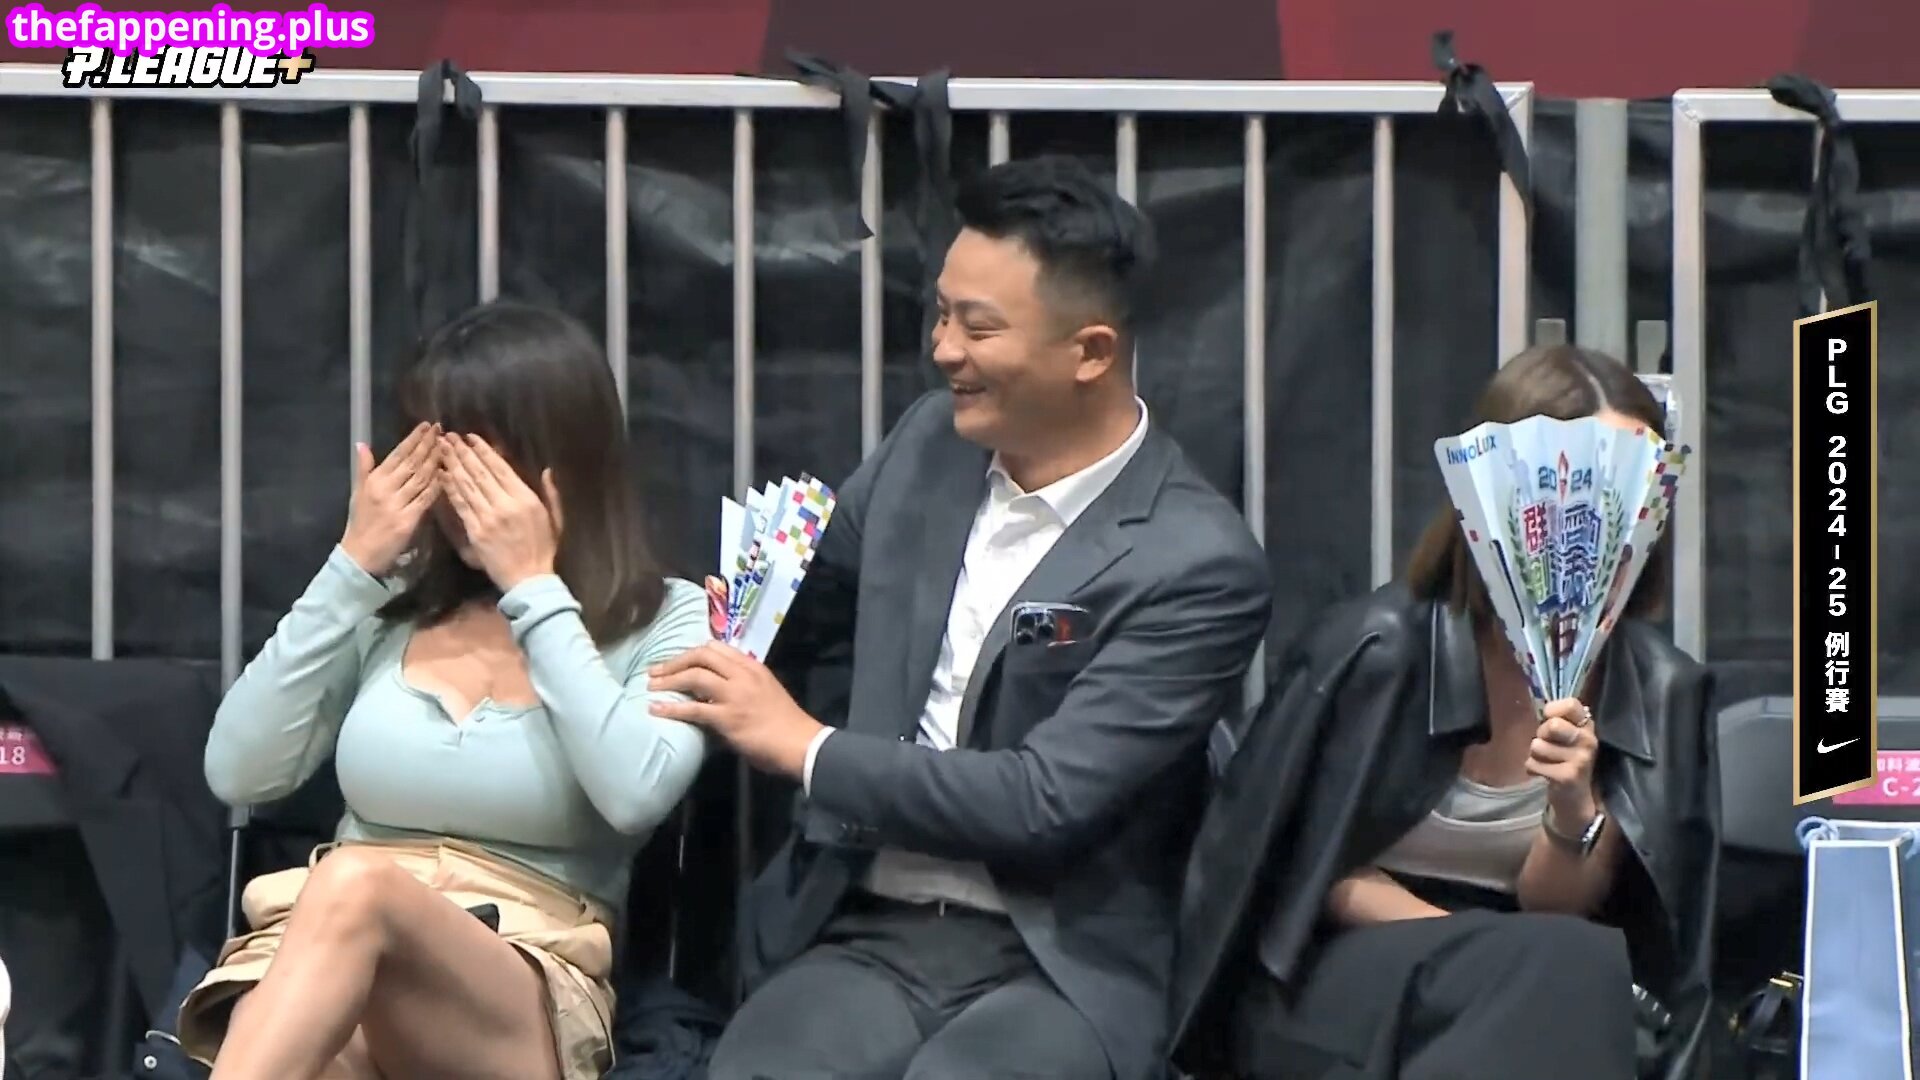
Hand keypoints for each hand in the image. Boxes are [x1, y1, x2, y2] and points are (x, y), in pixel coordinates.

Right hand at [340, 421, 440, 575]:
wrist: (360, 554)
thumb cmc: (361, 522)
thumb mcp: (357, 493)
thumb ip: (363, 468)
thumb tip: (362, 444)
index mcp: (374, 480)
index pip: (398, 454)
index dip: (413, 439)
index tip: (427, 426)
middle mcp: (385, 489)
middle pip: (412, 463)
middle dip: (428, 445)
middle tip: (442, 430)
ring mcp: (397, 504)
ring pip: (421, 478)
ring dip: (436, 461)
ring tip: (448, 446)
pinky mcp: (408, 520)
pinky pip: (426, 499)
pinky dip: (437, 485)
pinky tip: (448, 474)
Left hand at [439, 433, 561, 591]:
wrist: (529, 580)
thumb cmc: (544, 549)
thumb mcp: (555, 519)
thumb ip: (551, 493)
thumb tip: (546, 470)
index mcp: (526, 498)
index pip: (500, 468)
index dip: (483, 451)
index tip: (470, 437)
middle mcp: (506, 504)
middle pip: (480, 473)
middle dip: (462, 452)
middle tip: (448, 436)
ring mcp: (488, 518)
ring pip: (467, 485)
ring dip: (452, 465)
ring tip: (441, 449)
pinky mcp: (475, 531)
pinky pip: (461, 505)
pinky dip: (450, 489)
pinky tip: (441, 476)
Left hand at [648, 643, 824, 777]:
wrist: (800, 743)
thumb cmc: (785, 722)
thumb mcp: (765, 691)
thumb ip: (742, 686)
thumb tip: (715, 692)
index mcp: (753, 667)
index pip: (717, 647)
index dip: (692, 652)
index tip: (678, 660)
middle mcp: (742, 674)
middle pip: (701, 655)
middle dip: (675, 661)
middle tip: (656, 670)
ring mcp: (734, 694)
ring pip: (694, 675)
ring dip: (669, 679)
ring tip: (651, 686)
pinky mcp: (727, 717)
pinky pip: (693, 708)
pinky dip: (671, 707)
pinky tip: (656, 709)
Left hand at [1527, 697, 1599, 824]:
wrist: (1574, 799)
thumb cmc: (1563, 761)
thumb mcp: (1565, 738)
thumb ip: (1556, 722)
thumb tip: (1546, 711)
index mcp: (1587, 727)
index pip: (1571, 705)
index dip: (1553, 710)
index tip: (1549, 719)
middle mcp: (1588, 740)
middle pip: (1552, 725)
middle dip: (1541, 735)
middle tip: (1548, 747)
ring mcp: (1580, 759)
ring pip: (1537, 746)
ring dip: (1535, 755)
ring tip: (1547, 763)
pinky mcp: (1567, 776)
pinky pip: (1532, 764)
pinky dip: (1533, 769)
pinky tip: (1545, 775)